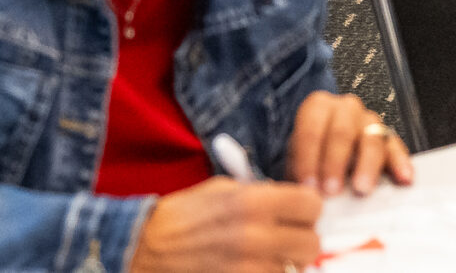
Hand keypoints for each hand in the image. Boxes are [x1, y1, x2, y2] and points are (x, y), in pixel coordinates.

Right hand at [133, 176, 321, 272]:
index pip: (311, 205)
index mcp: (252, 202)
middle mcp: (254, 236)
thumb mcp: (222, 190)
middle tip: (288, 241)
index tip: (299, 214)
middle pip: (310, 244)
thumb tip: (290, 201)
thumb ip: (261, 193)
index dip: (308, 210)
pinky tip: (251, 267)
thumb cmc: (182, 215)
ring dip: (283, 264)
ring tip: (264, 257)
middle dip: (302, 242)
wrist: (143, 248)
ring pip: (291, 270)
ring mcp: (246, 268)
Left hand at [285, 91, 412, 195]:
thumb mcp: (296, 161)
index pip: (311, 129)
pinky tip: (403, 178)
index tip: (307, 185)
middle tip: (331, 190)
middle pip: (342, 132)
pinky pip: (397, 149)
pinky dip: (400, 164)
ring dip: (366, 166)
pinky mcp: (389, 139)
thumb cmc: (311, 158)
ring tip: (361, 188)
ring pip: (371, 140)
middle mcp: (345, 109)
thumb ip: (298, 174)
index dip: (307, 159)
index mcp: (318, 107)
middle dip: (335, 163)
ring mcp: (369, 122)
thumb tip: (299, 196)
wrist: (325, 156)